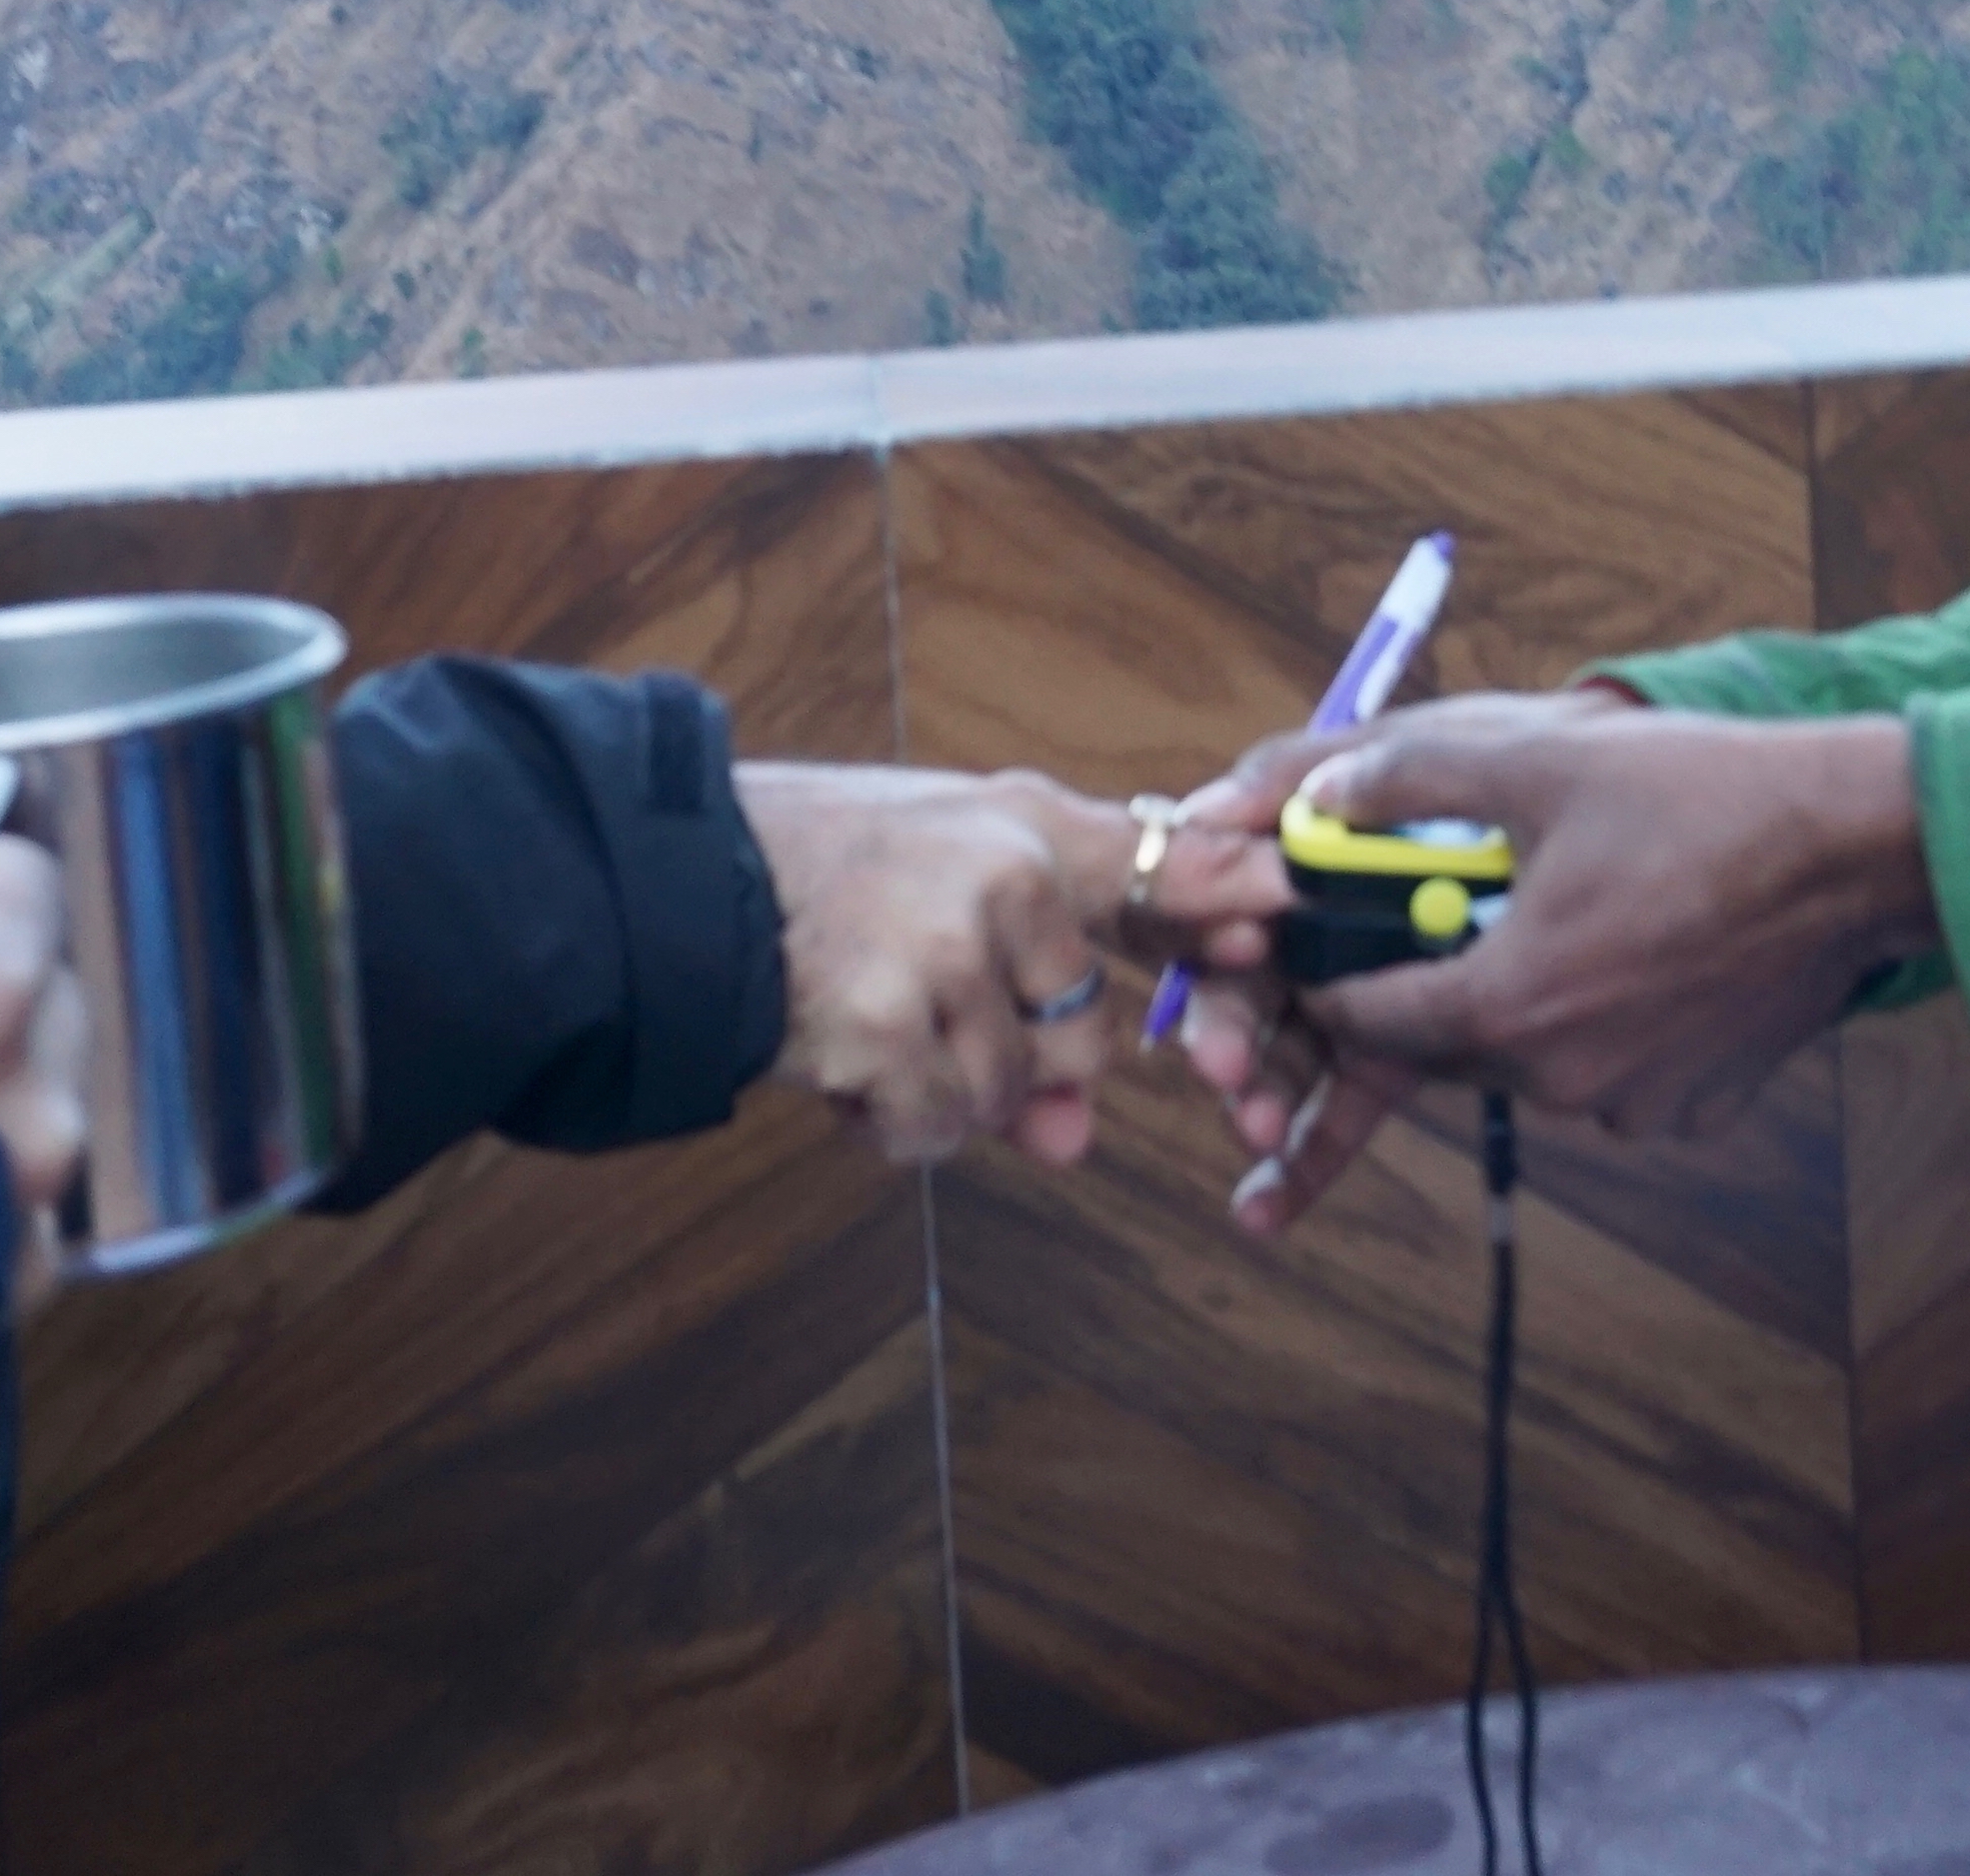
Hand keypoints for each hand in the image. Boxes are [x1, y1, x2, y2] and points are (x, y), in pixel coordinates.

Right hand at [741, 762, 1282, 1166]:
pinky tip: (845, 1064)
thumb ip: (1036, 983)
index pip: (1157, 869)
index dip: (1227, 901)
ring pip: (1004, 1099)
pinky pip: (932, 1133)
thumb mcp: (948, 863)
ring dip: (940, 1094)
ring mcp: (944, 960)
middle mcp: (1002, 887)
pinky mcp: (884, 1031)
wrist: (688, 884)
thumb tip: (1075, 1138)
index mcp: (1026, 830)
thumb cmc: (828, 871)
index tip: (1281, 913)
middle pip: (1080, 1046)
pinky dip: (889, 1126)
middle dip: (1011, 1062)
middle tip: (923, 1006)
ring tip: (872, 1022)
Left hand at [1175, 692, 1930, 1236]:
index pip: (1368, 1023)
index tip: (1326, 938)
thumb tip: (1317, 797)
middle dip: (1424, 987)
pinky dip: (1602, 1026)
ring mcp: (1636, 1103)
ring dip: (1517, 1005)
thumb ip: (1409, 778)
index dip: (1330, 979)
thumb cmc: (1704, 797)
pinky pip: (1612, 1075)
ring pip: (1530, 1060)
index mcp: (1508, 1004)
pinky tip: (1637, 951)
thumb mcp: (1541, 760)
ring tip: (1555, 916)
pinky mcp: (1696, 1106)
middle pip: (1444, 1048)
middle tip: (1438, 914)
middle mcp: (1562, 1080)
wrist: (1860, 849)